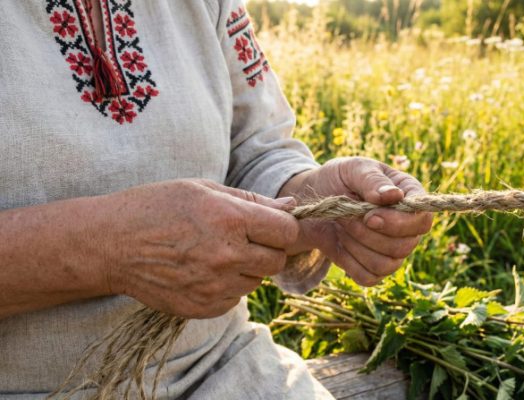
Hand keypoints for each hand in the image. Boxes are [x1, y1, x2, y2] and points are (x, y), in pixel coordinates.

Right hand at [93, 179, 298, 318]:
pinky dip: (227, 287)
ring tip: (215, 253)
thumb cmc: (156, 207)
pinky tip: (202, 270)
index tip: (271, 225)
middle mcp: (227, 256)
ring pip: (256, 281)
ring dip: (246, 268)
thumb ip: (252, 200)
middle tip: (243, 239)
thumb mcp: (203, 189)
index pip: (287, 231)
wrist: (112, 244)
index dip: (283, 227)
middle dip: (268, 248)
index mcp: (229, 219)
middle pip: (277, 260)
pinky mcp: (203, 308)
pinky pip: (234, 299)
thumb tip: (292, 206)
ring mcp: (214, 286)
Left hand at [282, 157, 432, 285]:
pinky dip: (349, 262)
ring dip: (357, 246)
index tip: (369, 217)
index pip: (423, 220)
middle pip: (405, 246)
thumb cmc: (339, 178)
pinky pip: (369, 277)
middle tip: (345, 216)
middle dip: (369, 234)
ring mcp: (392, 250)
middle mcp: (407, 226)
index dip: (398, 223)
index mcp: (410, 197)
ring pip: (387, 264)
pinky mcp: (373, 267)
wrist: (313, 199)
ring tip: (342, 224)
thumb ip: (373, 180)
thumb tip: (395, 196)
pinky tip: (340, 242)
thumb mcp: (353, 169)